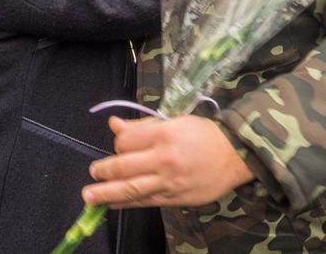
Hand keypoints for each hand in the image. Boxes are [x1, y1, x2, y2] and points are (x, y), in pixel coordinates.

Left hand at [82, 115, 254, 208]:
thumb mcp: (175, 121)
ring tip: (89, 196)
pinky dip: (126, 203)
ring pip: (131, 189)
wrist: (235, 156)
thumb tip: (114, 124)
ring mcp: (169, 182)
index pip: (126, 141)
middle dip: (104, 171)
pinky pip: (145, 202)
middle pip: (124, 167)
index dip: (118, 142)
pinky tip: (113, 204)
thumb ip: (142, 126)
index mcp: (164, 135)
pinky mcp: (174, 198)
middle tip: (92, 172)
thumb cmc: (204, 134)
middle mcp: (164, 159)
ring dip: (106, 193)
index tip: (120, 143)